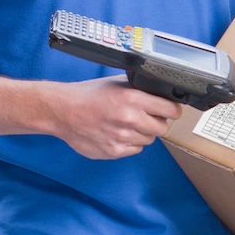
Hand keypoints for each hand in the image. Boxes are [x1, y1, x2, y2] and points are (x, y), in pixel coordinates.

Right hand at [47, 76, 179, 159]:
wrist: (62, 111)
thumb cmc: (88, 96)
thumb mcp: (117, 83)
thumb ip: (141, 90)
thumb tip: (162, 95)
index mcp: (133, 98)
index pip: (171, 110)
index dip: (172, 110)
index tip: (170, 111)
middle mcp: (130, 118)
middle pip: (163, 128)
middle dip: (156, 122)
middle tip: (144, 117)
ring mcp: (122, 137)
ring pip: (149, 139)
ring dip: (142, 133)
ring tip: (124, 124)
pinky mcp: (114, 151)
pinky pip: (135, 149)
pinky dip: (130, 143)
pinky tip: (117, 133)